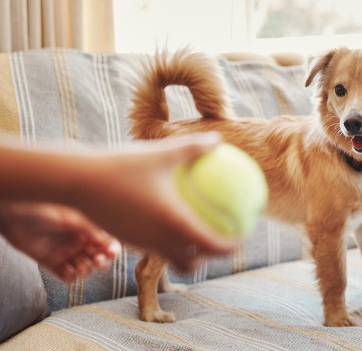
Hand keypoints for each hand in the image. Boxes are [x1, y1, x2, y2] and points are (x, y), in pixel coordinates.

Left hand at [0, 201, 120, 282]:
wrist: (15, 216)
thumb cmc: (45, 210)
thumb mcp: (73, 218)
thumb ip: (92, 231)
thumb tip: (111, 243)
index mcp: (87, 228)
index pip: (106, 242)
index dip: (112, 249)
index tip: (112, 253)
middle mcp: (79, 241)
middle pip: (98, 258)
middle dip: (101, 262)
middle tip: (97, 261)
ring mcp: (66, 253)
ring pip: (84, 269)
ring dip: (85, 270)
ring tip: (79, 266)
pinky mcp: (52, 263)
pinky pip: (66, 276)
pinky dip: (69, 277)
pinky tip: (67, 271)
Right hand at [73, 132, 241, 271]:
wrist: (77, 181)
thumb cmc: (122, 164)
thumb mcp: (162, 152)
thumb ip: (194, 148)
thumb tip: (218, 140)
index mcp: (173, 223)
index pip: (210, 245)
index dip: (229, 246)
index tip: (242, 237)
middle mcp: (157, 240)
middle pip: (191, 262)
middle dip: (210, 257)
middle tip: (224, 242)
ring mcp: (139, 244)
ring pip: (170, 258)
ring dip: (188, 254)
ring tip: (199, 237)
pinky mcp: (125, 240)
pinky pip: (152, 247)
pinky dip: (167, 244)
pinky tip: (168, 223)